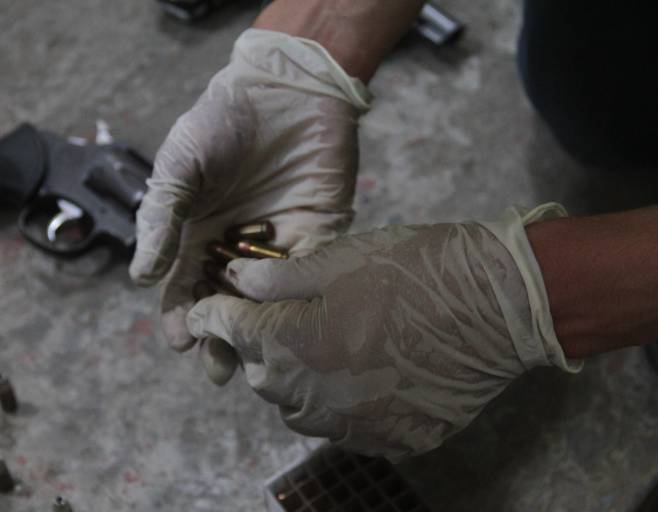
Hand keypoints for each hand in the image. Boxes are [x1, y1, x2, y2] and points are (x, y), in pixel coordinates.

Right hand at [129, 29, 370, 383]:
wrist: (281, 89)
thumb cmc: (220, 122)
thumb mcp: (178, 166)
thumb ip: (162, 218)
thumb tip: (140, 277)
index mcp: (199, 235)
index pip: (185, 288)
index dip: (180, 316)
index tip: (181, 340)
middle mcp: (237, 248)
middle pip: (227, 305)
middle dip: (221, 338)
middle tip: (220, 369)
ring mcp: (278, 244)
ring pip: (268, 301)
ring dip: (261, 331)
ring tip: (256, 359)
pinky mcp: (319, 234)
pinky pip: (309, 274)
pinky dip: (300, 299)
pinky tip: (292, 322)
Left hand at [186, 204, 581, 459]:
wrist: (499, 306)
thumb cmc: (415, 269)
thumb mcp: (339, 259)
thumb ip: (277, 278)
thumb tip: (235, 281)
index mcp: (292, 346)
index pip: (231, 332)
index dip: (211, 316)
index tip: (203, 310)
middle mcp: (313, 397)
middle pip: (261, 375)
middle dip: (259, 344)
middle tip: (282, 316)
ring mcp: (353, 427)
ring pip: (297, 408)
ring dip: (296, 378)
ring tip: (324, 344)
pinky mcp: (391, 440)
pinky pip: (342, 427)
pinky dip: (337, 402)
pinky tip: (362, 374)